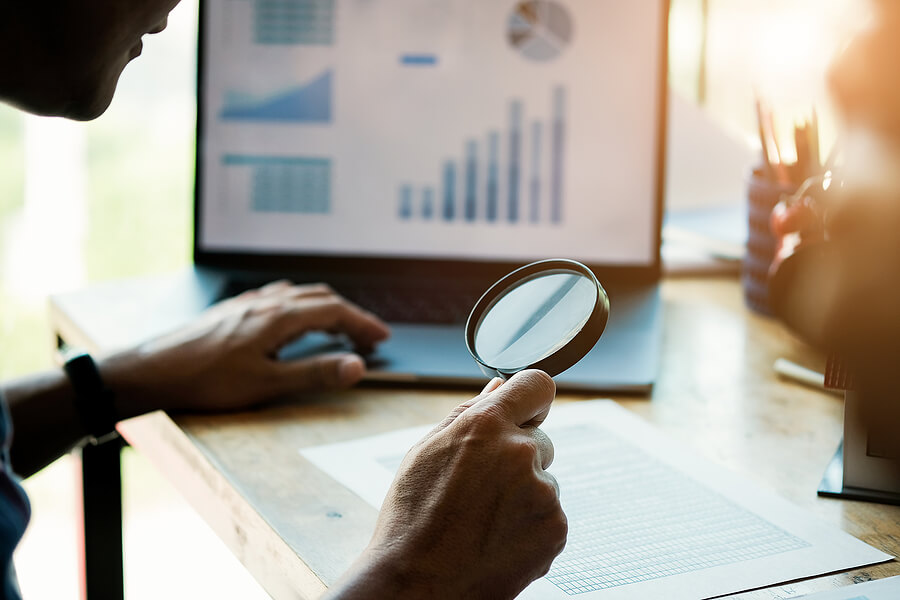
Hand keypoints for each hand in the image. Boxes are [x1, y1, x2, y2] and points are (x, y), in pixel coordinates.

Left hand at [99, 281, 389, 416]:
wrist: (151, 371)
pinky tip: (291, 321)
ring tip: (338, 328)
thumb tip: (357, 366)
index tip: (382, 338)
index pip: (335, 311)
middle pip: (320, 298)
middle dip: (349, 314)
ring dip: (325, 308)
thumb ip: (314, 374)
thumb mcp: (266, 384)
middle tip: (368, 336)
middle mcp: (265, 302)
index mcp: (279, 317)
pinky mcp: (231, 310)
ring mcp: (246, 303)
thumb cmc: (204, 381)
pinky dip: (300, 306)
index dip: (363, 323)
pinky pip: (277, 297)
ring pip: (298, 295)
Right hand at [327, 370, 566, 599]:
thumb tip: (499, 386)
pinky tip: (497, 540)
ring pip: (543, 481)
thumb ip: (469, 413)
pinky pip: (550, 515)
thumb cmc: (412, 516)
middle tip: (481, 489)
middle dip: (518, 457)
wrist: (418, 584)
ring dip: (523, 495)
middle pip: (539, 440)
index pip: (537, 385)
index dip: (531, 399)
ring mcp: (543, 493)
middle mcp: (520, 452)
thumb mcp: (426, 451)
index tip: (525, 413)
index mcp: (487, 425)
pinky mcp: (555, 529)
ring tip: (482, 522)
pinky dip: (530, 526)